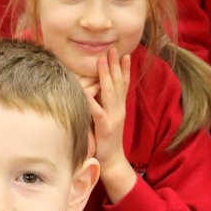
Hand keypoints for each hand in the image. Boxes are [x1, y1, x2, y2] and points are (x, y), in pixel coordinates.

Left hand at [89, 48, 135, 201]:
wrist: (112, 162)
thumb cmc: (106, 141)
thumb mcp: (107, 119)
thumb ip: (104, 106)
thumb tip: (96, 91)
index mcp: (119, 108)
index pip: (124, 84)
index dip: (124, 69)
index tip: (124, 53)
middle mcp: (119, 110)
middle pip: (118, 83)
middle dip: (115, 65)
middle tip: (113, 48)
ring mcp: (113, 117)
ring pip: (110, 92)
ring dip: (106, 75)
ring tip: (102, 60)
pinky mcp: (104, 127)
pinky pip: (97, 111)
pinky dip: (91, 100)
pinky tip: (86, 90)